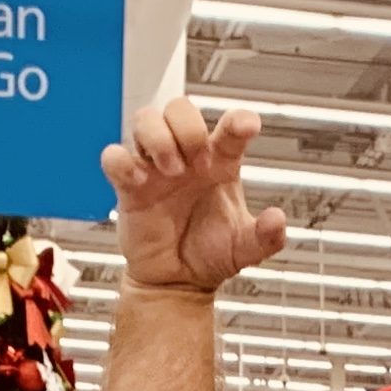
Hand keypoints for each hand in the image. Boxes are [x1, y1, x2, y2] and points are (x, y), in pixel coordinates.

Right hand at [103, 100, 290, 294]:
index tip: (246, 127)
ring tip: (172, 170)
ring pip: (146, 119)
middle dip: (189, 128)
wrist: (177, 281)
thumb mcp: (245, 249)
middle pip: (180, 108)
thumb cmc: (209, 255)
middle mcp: (186, 157)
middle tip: (198, 162)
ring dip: (159, 137)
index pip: (229, 126)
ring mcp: (155, 167)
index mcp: (220, 163)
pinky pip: (114, 157)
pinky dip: (121, 161)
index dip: (238, 120)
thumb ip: (265, 237)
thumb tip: (277, 220)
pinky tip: (138, 180)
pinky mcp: (129, 186)